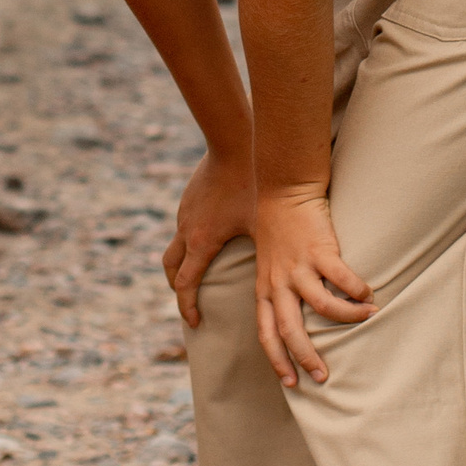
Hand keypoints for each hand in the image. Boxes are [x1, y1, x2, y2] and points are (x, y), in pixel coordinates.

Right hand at [163, 147, 255, 330]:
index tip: (196, 323)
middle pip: (171, 270)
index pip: (186, 285)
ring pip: (175, 247)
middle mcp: (187, 230)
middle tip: (190, 305)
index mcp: (203, 242)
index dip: (188, 307)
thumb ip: (271, 252)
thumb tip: (294, 280)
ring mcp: (184, 213)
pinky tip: (209, 238)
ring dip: (182, 265)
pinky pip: (183, 228)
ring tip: (196, 275)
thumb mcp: (263, 223)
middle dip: (177, 289)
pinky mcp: (188, 199)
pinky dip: (190, 242)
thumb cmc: (251, 183)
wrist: (233, 142)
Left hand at [251, 187, 373, 387]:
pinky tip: (370, 295)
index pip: (267, 333)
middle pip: (290, 331)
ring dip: (347, 319)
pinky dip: (358, 291)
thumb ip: (278, 289)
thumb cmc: (276, 226)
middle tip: (324, 377)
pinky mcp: (320, 249)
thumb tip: (296, 317)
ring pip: (323, 307)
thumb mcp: (267, 264)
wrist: (282, 188)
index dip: (278, 360)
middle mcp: (279, 282)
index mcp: (265, 288)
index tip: (290, 383)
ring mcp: (299, 266)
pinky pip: (343, 279)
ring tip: (368, 319)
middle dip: (307, 357)